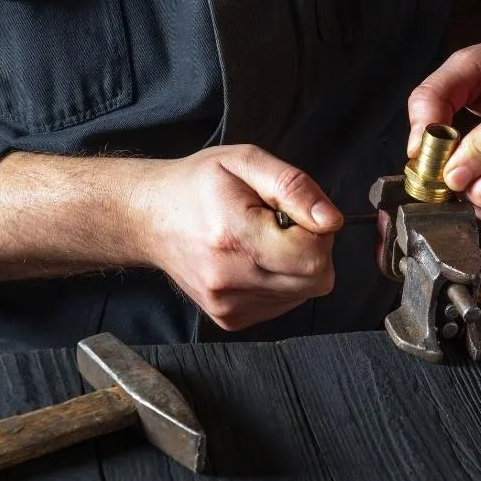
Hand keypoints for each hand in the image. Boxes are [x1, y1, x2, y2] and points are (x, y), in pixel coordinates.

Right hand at [137, 145, 341, 330]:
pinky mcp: (230, 318)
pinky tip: (253, 258)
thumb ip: (295, 187)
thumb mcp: (246, 161)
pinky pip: (283, 303)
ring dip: (294, 265)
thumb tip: (331, 220)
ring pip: (303, 293)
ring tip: (261, 239)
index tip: (293, 213)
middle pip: (316, 279)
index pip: (314, 256)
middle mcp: (230, 279)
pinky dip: (280, 281)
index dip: (317, 231)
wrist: (148, 218)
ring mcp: (228, 305)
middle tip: (281, 225)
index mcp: (235, 237)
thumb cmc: (196, 185)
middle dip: (311, 248)